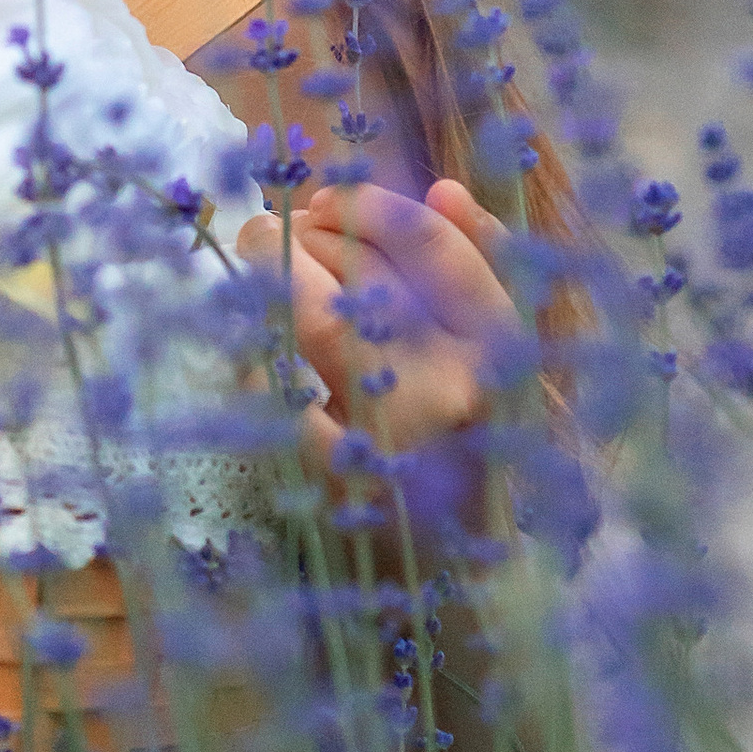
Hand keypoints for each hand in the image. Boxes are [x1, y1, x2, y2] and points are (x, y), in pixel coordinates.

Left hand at [234, 176, 524, 469]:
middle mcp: (454, 387)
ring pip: (313, 322)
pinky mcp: (336, 478)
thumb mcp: (494, 351)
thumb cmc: (468, 441)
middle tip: (278, 229)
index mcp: (499, 349)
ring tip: (258, 264)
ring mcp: (394, 437)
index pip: (429, 243)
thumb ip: (480, 266)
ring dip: (272, 279)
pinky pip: (276, 388)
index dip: (366, 205)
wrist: (450, 562)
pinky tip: (253, 348)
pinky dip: (257, 358)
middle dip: (306, 237)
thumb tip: (444, 190)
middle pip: (362, 275)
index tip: (327, 198)